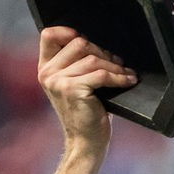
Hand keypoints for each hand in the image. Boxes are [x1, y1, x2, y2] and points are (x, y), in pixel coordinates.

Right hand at [37, 27, 136, 151]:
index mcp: (45, 68)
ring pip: (93, 59)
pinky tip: (128, 81)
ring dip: (115, 66)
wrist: (85, 141)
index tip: (88, 41)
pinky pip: (102, 74)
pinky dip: (119, 77)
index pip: (49, 34)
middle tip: (116, 64)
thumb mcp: (75, 83)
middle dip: (103, 52)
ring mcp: (58, 81)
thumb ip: (76, 63)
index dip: (69, 32)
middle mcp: (47, 73)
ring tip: (125, 74)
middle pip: (79, 43)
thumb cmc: (85, 111)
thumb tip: (99, 45)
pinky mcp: (73, 90)